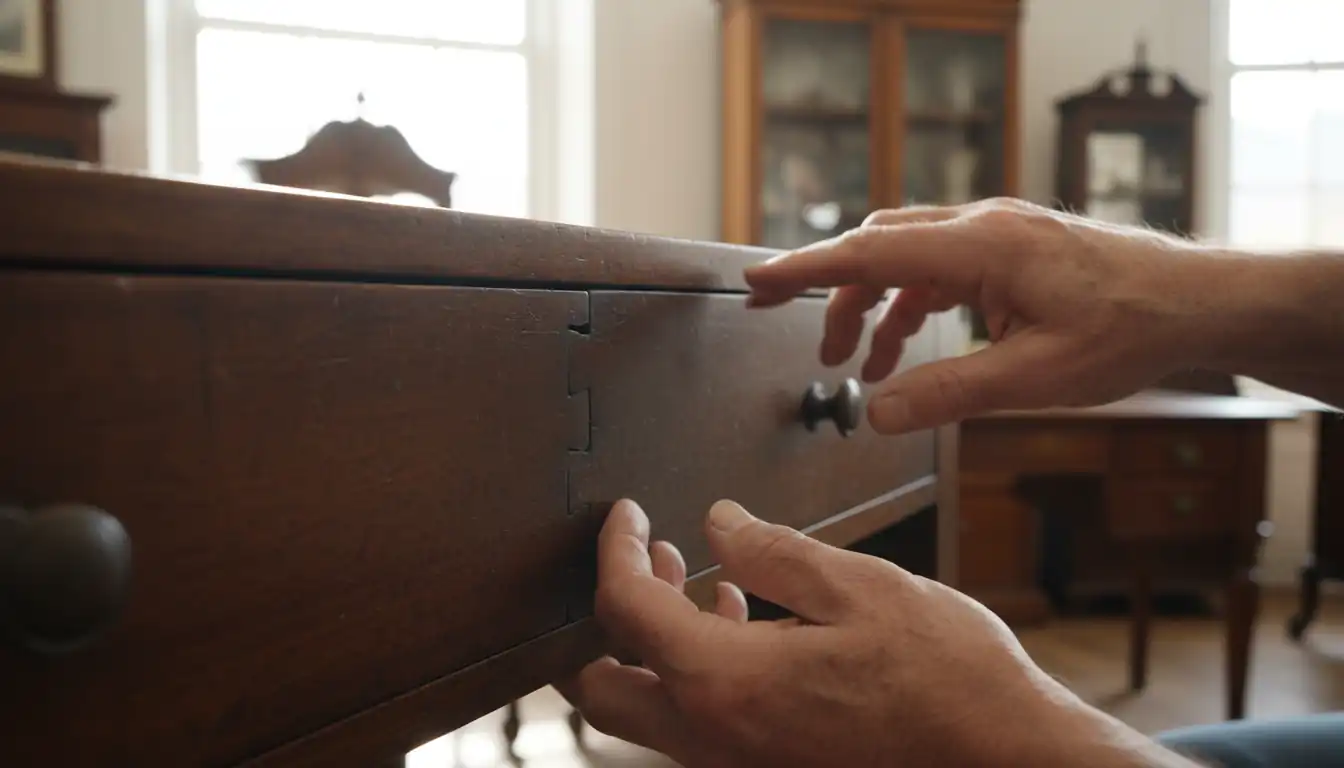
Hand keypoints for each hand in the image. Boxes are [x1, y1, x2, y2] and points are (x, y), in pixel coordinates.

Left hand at [555, 499, 1145, 767]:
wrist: (1006, 762)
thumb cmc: (948, 682)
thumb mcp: (861, 588)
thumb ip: (774, 552)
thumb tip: (719, 523)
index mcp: (727, 683)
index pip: (624, 609)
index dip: (615, 550)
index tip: (626, 517)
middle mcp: (715, 739)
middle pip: (601, 687)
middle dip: (609, 616)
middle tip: (649, 560)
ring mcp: (737, 767)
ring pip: (648, 711)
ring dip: (656, 644)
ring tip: (703, 584)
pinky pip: (699, 727)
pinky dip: (699, 673)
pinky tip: (749, 626)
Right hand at [743, 199, 1215, 432]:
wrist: (1196, 302)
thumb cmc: (1130, 330)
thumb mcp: (1035, 379)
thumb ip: (948, 394)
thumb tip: (877, 414)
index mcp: (981, 247)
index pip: (869, 253)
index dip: (804, 269)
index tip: (754, 280)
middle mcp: (982, 227)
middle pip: (877, 249)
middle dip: (829, 292)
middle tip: (786, 326)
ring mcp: (996, 233)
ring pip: (904, 259)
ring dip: (870, 305)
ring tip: (852, 363)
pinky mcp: (1009, 247)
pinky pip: (937, 268)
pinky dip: (909, 306)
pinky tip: (906, 349)